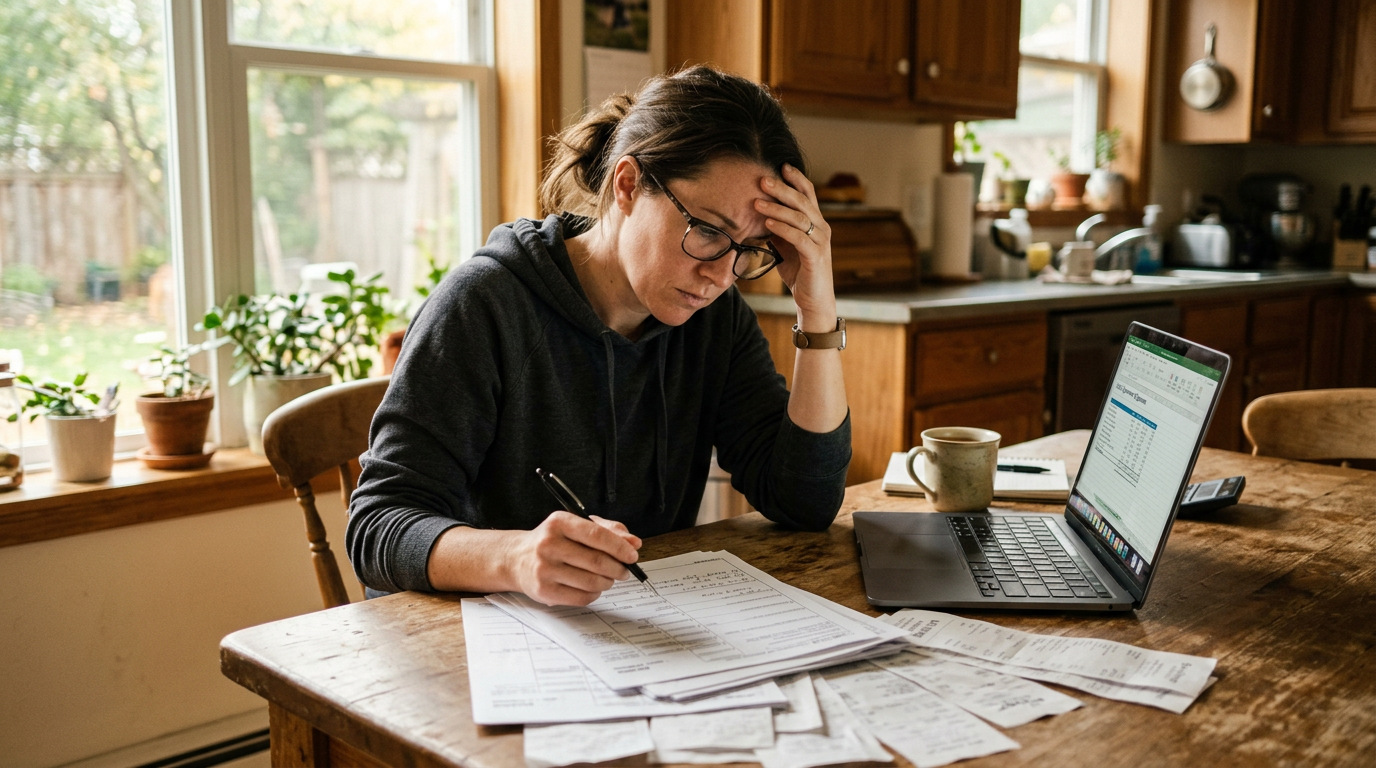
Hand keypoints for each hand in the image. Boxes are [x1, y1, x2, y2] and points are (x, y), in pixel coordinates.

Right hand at [510, 511, 642, 605]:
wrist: (516, 559)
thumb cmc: (553, 541)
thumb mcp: (575, 526)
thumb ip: (607, 530)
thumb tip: (634, 542)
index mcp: (559, 523)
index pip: (597, 535)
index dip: (620, 547)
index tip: (632, 555)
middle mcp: (549, 545)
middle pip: (597, 562)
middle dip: (618, 568)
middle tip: (624, 570)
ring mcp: (545, 569)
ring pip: (592, 582)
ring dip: (607, 582)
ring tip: (607, 578)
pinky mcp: (544, 591)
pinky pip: (582, 598)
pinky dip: (595, 594)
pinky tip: (592, 587)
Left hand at [756, 164, 837, 331]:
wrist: (813, 301)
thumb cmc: (799, 273)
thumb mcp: (786, 246)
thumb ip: (778, 230)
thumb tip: (758, 214)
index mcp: (816, 222)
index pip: (808, 194)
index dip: (796, 179)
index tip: (780, 165)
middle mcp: (822, 228)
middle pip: (802, 201)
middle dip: (782, 189)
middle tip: (762, 180)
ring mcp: (821, 242)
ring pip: (799, 218)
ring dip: (777, 209)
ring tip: (757, 202)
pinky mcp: (816, 257)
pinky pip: (799, 238)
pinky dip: (783, 229)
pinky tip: (768, 225)